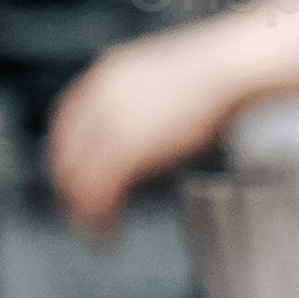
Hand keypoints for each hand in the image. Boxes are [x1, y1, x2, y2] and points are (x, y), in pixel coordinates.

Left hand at [46, 14, 281, 239]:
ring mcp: (113, 121)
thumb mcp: (166, 82)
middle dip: (70, 188)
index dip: (67, 155)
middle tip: (80, 213)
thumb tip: (145, 133)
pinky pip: (102, 187)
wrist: (231, 68)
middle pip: (67, 152)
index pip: (66, 121)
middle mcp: (101, 96)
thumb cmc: (217, 74)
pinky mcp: (129, 146)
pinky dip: (102, 213)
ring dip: (85, 208)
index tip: (73, 176)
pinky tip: (112, 226)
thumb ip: (144, 104)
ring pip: (80, 175)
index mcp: (107, 75)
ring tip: (97, 230)